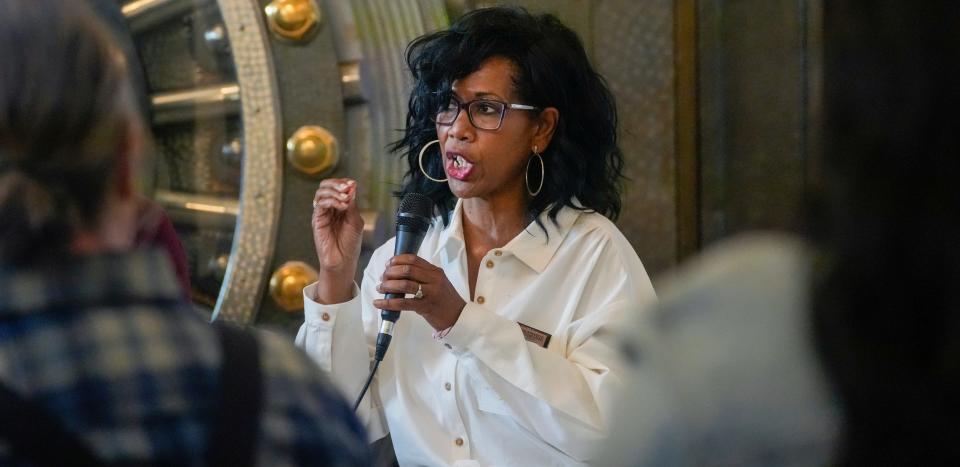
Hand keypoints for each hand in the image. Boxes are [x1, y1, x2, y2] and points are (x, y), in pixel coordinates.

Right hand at [312, 179, 362, 302]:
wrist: (343, 261)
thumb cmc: (350, 243)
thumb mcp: (355, 221)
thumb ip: (352, 205)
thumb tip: (351, 187)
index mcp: (339, 206)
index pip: (337, 187)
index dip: (343, 183)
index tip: (352, 184)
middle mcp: (329, 208)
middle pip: (326, 186)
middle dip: (337, 184)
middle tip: (347, 188)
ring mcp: (322, 213)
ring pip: (321, 193)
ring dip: (334, 192)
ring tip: (345, 198)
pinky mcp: (317, 220)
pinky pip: (320, 204)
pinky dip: (331, 201)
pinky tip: (342, 206)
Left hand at [373, 254, 466, 330]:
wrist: (458, 317)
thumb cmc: (445, 300)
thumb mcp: (438, 283)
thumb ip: (423, 276)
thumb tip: (398, 273)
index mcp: (435, 271)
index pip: (413, 259)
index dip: (397, 260)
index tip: (388, 264)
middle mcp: (434, 279)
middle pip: (407, 270)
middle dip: (390, 273)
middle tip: (382, 278)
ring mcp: (431, 293)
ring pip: (404, 284)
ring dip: (388, 285)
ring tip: (380, 288)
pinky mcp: (426, 307)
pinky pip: (404, 303)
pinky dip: (388, 302)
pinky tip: (379, 303)